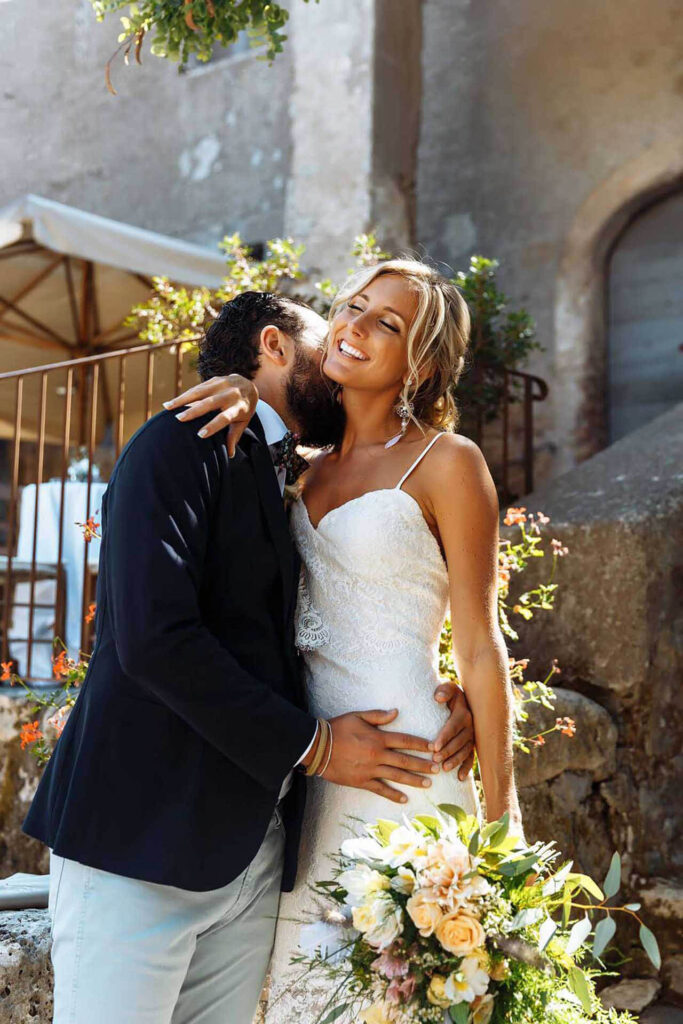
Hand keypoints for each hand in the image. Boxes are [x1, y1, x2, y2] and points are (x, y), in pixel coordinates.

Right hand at [163, 375, 258, 456]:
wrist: (249, 385)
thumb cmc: (244, 409)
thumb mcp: (243, 422)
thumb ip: (234, 436)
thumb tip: (230, 455)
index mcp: (238, 407)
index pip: (225, 417)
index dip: (213, 426)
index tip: (200, 435)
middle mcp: (230, 394)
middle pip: (210, 403)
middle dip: (194, 411)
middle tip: (179, 419)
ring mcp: (222, 385)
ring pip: (200, 392)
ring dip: (182, 400)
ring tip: (167, 407)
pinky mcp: (214, 380)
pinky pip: (197, 388)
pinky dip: (184, 395)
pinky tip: (171, 402)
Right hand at [324, 709, 439, 803]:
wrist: (317, 746)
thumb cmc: (337, 728)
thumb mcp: (357, 716)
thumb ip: (378, 716)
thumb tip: (396, 712)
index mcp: (377, 738)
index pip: (405, 741)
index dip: (421, 744)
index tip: (434, 748)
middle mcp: (377, 755)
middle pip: (405, 760)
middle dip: (423, 765)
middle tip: (438, 768)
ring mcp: (370, 770)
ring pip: (396, 776)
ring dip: (413, 780)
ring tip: (428, 783)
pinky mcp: (362, 781)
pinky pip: (380, 789)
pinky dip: (393, 795)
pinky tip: (404, 799)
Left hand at [432, 681, 474, 780]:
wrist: (462, 700)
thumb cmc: (449, 694)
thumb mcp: (448, 688)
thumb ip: (444, 690)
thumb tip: (438, 698)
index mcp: (463, 713)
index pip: (453, 726)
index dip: (444, 737)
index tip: (434, 746)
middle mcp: (470, 726)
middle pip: (459, 741)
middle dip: (448, 751)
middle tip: (435, 760)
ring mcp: (472, 736)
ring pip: (465, 751)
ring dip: (456, 761)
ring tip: (444, 769)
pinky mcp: (472, 745)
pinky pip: (471, 757)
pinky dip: (466, 768)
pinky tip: (460, 778)